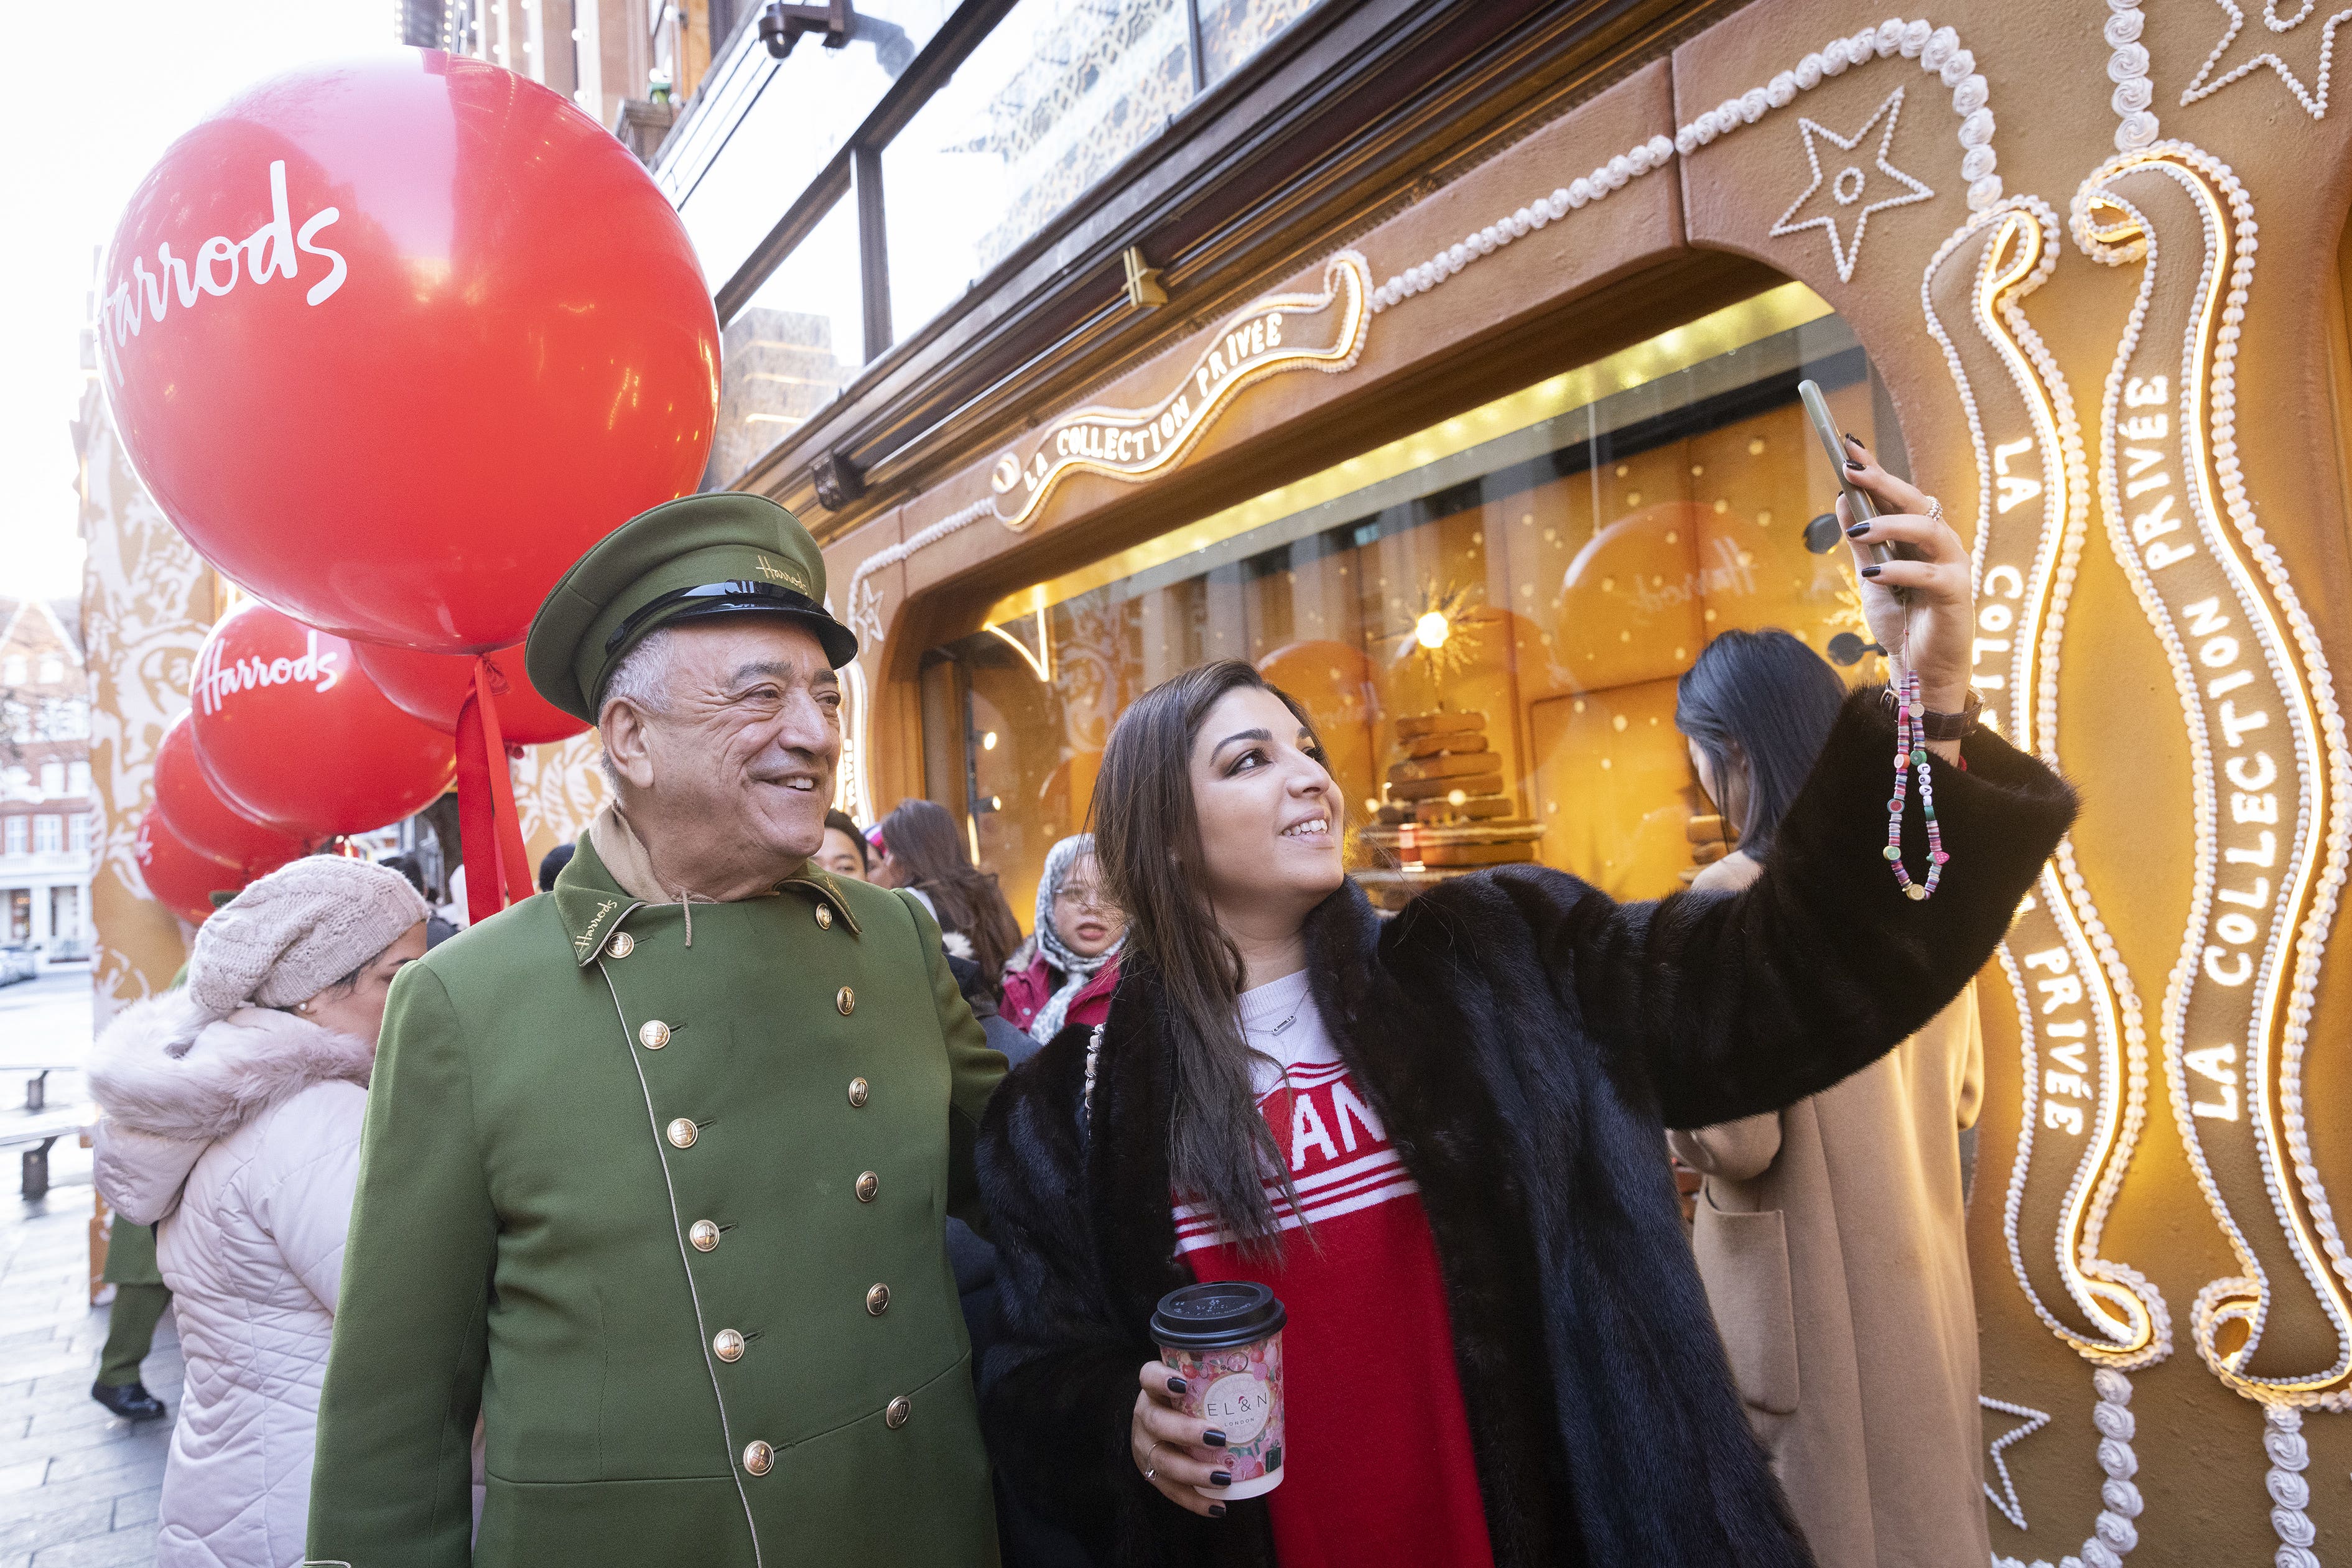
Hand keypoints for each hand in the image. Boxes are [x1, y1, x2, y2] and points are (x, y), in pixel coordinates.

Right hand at [1131, 1359, 1230, 1517]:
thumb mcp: (1194, 1388)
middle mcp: (1145, 1416)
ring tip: (1223, 1477)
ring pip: (1162, 1460)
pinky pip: (1170, 1490)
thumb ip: (1218, 1383)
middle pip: (1157, 1422)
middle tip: (1219, 1437)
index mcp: (1155, 1390)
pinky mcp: (1151, 1473)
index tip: (1183, 1384)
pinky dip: (1195, 1501)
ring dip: (1193, 1471)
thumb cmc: (1189, 1403)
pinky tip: (1218, 1507)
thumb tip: (1270, 1376)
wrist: (1159, 1430)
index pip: (1148, 1377)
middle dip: (1186, 1431)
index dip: (1161, 1380)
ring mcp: (1145, 1446)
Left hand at [1835, 436, 1972, 716]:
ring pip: (1927, 529)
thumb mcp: (1871, 577)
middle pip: (1914, 501)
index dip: (1875, 469)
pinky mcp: (1956, 592)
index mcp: (1917, 536)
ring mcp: (1952, 564)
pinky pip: (1930, 573)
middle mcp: (1939, 543)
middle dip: (1883, 481)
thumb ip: (1861, 542)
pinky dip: (1900, 570)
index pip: (1896, 495)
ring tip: (1859, 527)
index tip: (1846, 445)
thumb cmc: (1901, 621)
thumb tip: (1843, 500)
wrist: (1919, 668)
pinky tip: (1874, 572)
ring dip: (1890, 524)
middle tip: (1850, 469)